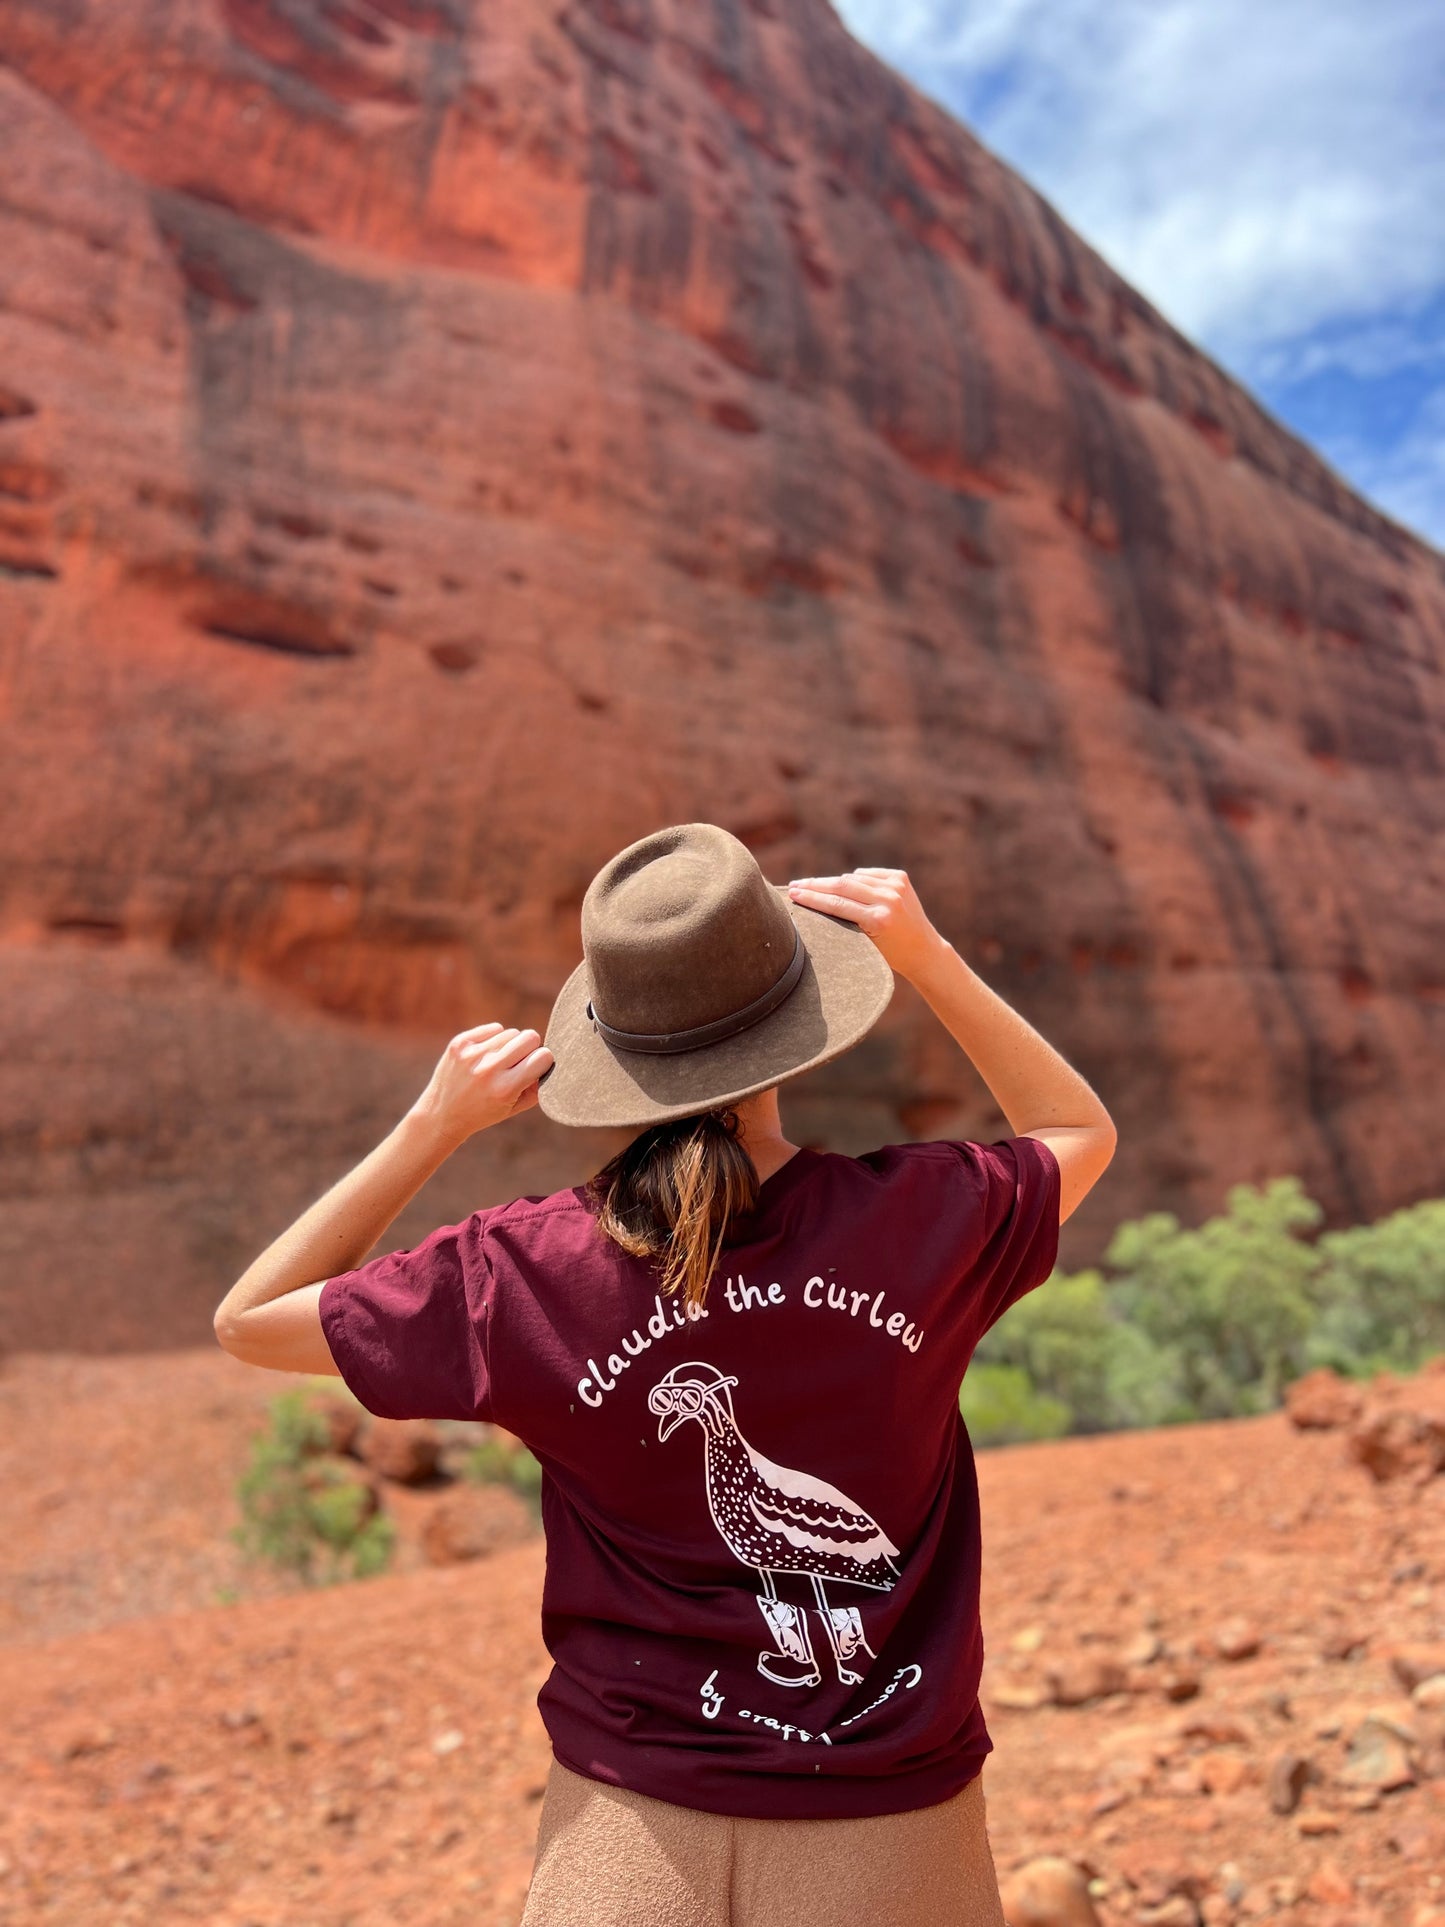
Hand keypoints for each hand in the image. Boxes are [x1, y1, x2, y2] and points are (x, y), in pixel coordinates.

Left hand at [408, 1022, 553, 1146]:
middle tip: (520, 1062)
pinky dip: (494, 1039)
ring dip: (510, 1045)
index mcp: (506, 1088)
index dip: (543, 1061)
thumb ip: (538, 1087)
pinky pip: (493, 1028)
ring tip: (499, 1062)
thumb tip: (551, 1061)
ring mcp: (472, 1054)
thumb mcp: (515, 1108)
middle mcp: (489, 1069)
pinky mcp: (460, 1043)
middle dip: (530, 1048)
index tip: (537, 1067)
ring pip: (511, 1032)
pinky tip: (485, 1055)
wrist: (442, 1114)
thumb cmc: (484, 1112)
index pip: (543, 1056)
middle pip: (529, 1037)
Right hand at [787, 868, 946, 982]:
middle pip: (842, 885)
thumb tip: (818, 896)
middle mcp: (888, 899)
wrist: (923, 949)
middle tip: (794, 885)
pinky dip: (855, 880)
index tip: (792, 893)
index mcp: (878, 919)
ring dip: (832, 882)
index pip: (837, 904)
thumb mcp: (864, 942)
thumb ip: (845, 920)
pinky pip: (867, 875)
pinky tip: (845, 886)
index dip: (812, 897)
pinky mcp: (900, 878)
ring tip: (812, 885)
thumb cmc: (890, 953)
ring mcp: (896, 886)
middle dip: (815, 885)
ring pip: (853, 878)